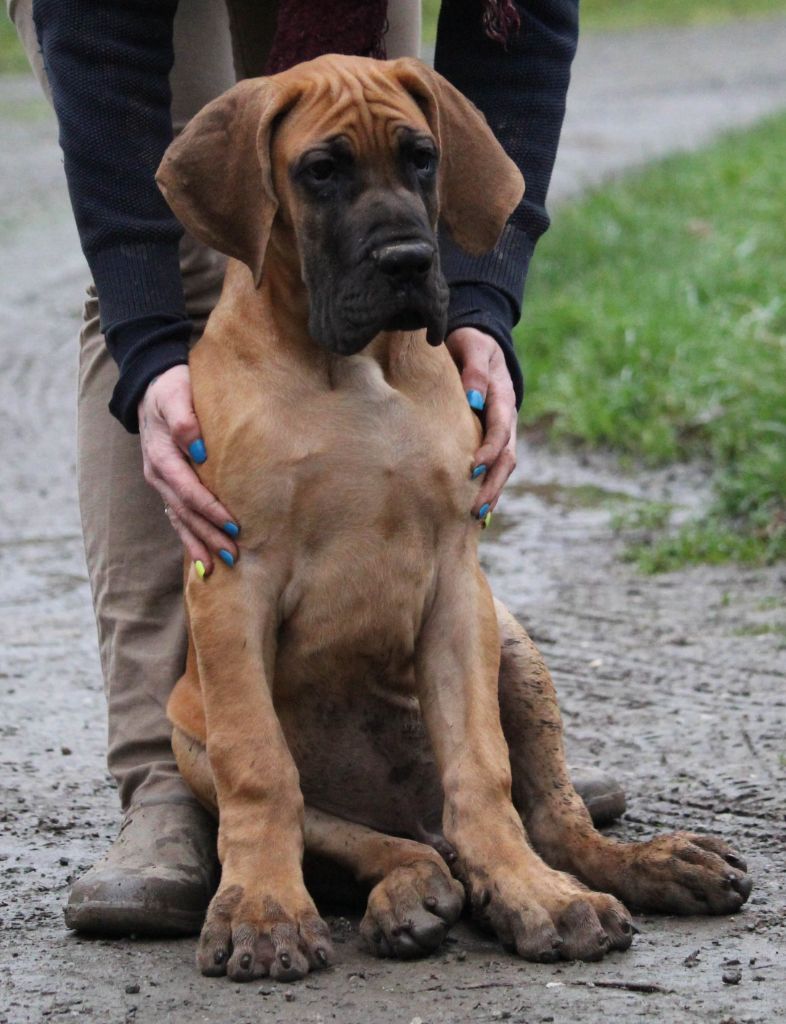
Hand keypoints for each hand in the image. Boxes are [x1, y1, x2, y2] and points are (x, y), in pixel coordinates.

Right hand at [138, 365, 238, 574]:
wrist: (153, 385)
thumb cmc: (172, 388)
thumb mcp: (176, 395)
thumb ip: (185, 419)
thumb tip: (200, 449)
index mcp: (161, 456)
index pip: (188, 490)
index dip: (210, 510)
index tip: (234, 526)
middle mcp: (158, 474)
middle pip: (185, 512)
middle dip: (208, 535)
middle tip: (234, 555)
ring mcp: (161, 482)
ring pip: (180, 519)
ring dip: (199, 543)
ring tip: (218, 565)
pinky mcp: (168, 485)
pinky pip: (177, 516)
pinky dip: (189, 538)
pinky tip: (203, 557)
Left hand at [445, 327, 517, 519]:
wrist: (475, 343)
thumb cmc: (469, 343)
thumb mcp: (472, 345)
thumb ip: (475, 369)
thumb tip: (475, 399)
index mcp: (503, 396)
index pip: (500, 429)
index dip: (490, 450)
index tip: (473, 467)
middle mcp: (507, 417)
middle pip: (506, 457)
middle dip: (493, 484)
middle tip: (475, 508)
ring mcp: (502, 430)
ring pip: (503, 467)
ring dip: (492, 492)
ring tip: (476, 516)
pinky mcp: (492, 438)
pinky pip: (494, 466)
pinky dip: (488, 487)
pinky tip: (476, 510)